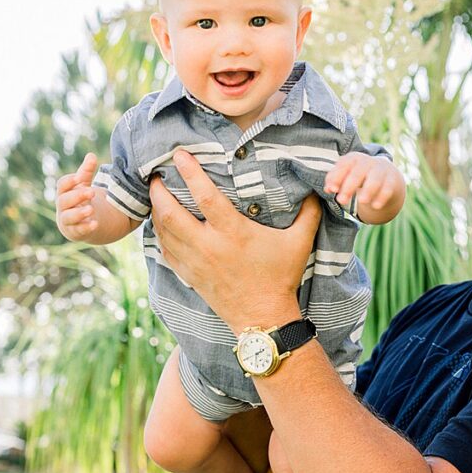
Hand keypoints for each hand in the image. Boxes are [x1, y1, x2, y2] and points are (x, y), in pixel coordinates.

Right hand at [56, 153, 99, 240]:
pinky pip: (78, 231)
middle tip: (91, 192)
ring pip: (68, 217)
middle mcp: (63, 206)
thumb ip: (86, 172)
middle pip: (64, 201)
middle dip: (77, 196)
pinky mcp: (75, 232)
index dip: (70, 182)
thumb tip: (91, 155)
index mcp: (65, 192)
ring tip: (91, 209)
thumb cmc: (80, 199)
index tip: (80, 177)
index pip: (62, 185)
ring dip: (79, 213)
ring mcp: (68, 220)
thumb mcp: (84, 185)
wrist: (82, 221)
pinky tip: (95, 224)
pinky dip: (85, 228)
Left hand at [149, 150, 321, 330]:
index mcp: (234, 233)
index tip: (179, 154)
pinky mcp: (189, 275)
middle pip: (171, 213)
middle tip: (156, 175)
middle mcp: (209, 246)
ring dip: (155, 210)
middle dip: (159, 191)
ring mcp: (196, 262)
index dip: (190, 172)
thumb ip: (309, 214)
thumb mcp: (299, 243)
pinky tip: (160, 224)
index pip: (206, 196)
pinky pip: (165, 251)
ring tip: (155, 194)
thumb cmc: (281, 278)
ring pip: (164, 231)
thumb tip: (317, 189)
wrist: (263, 318)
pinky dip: (159, 234)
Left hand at [324, 152, 400, 210]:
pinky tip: (375, 206)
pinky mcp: (392, 180)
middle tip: (341, 201)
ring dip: (368, 190)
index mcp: (354, 158)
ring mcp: (381, 170)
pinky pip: (388, 188)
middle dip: (349, 187)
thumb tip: (328, 189)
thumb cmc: (359, 176)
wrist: (386, 174)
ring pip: (375, 180)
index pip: (344, 165)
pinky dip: (382, 197)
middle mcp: (368, 162)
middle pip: (358, 173)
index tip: (331, 190)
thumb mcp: (346, 175)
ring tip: (361, 201)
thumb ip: (334, 181)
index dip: (337, 177)